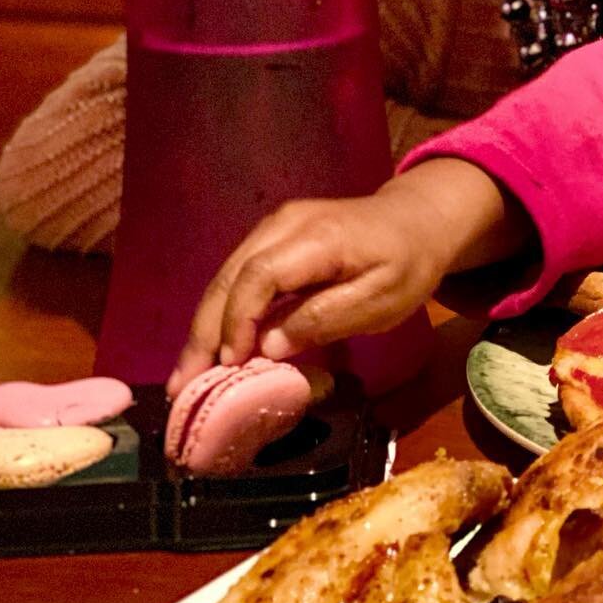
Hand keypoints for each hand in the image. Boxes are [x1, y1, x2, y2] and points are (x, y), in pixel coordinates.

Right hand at [167, 160, 523, 394]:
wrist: (418, 219)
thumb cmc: (408, 263)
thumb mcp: (383, 299)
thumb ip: (327, 318)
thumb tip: (268, 346)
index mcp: (318, 237)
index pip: (260, 276)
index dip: (237, 320)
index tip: (228, 364)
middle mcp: (286, 224)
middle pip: (231, 276)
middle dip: (203, 331)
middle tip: (183, 384)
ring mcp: (275, 227)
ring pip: (226, 277)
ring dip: (204, 326)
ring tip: (186, 375)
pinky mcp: (273, 237)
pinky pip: (238, 276)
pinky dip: (220, 313)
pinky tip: (212, 348)